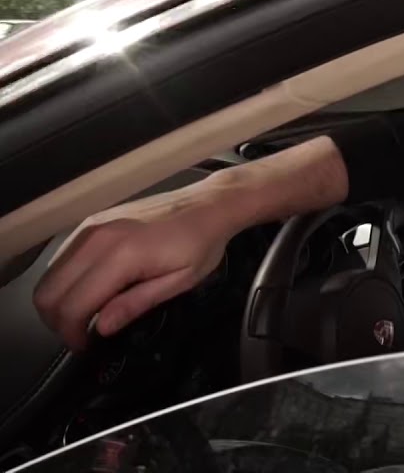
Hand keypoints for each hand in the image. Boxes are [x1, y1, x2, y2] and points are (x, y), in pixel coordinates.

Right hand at [33, 182, 239, 350]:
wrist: (208, 204)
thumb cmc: (201, 243)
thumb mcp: (180, 281)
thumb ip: (137, 303)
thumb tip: (101, 328)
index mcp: (120, 255)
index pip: (72, 305)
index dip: (72, 334)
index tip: (86, 347)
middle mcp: (95, 239)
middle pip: (47, 292)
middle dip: (58, 322)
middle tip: (82, 335)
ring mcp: (88, 228)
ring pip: (48, 276)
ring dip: (59, 302)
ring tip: (86, 315)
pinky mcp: (89, 223)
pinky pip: (60, 260)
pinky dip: (65, 282)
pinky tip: (90, 290)